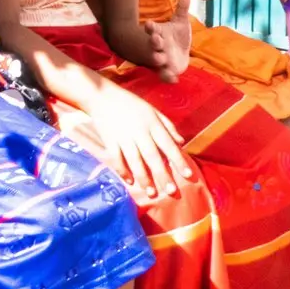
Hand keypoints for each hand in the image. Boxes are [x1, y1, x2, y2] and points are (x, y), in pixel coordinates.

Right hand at [85, 82, 194, 199]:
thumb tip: (181, 142)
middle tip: (171, 191)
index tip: (188, 175)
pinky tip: (129, 181)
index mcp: (152, 123)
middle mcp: (139, 131)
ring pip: (135, 160)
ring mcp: (123, 136)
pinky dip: (122, 170)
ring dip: (144, 177)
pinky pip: (116, 158)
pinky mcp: (109, 140)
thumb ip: (168, 126)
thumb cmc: (130, 104)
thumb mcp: (152, 110)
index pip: (168, 144)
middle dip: (163, 174)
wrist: (101, 96)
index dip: (178, 160)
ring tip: (151, 193)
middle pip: (152, 156)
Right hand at [143, 0, 192, 82]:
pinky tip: (174, 80)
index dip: (150, 28)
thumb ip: (182, 8)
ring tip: (160, 59)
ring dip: (157, 59)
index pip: (152, 29)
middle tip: (156, 40)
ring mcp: (161, 59)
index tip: (149, 24)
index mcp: (159, 34)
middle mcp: (158, 47)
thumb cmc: (177, 37)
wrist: (178, 55)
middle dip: (154, 43)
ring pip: (156, 59)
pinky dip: (168, 77)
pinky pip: (164, 75)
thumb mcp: (180, 22)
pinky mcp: (166, 70)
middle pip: (153, 44)